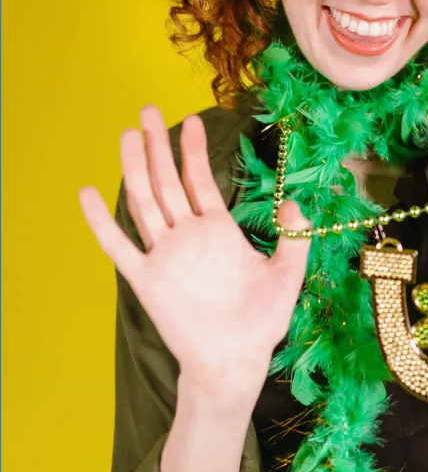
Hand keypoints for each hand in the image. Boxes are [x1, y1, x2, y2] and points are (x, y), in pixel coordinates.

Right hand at [79, 106, 310, 408]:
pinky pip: (120, 246)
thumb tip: (294, 202)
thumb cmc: (261, 323)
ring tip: (128, 135)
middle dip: (158, 146)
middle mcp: (188, 237)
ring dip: (136, 169)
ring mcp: (165, 256)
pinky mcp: (147, 280)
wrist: (235, 361)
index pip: (200, 181)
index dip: (193, 151)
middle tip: (148, 110)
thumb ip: (293, 238)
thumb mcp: (287, 275)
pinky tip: (89, 194)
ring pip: (145, 203)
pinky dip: (103, 221)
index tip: (190, 119)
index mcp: (218, 231)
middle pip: (167, 182)